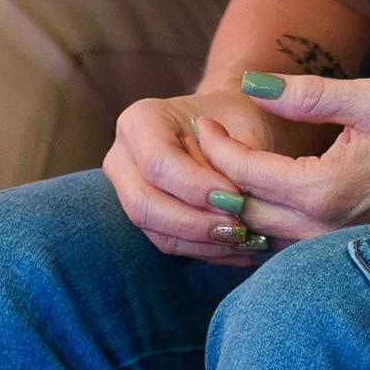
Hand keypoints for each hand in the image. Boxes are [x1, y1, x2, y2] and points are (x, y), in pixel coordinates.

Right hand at [105, 86, 298, 264]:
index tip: (237, 199)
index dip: (196, 187)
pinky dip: (206, 250)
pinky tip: (239, 249)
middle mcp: (123, 156)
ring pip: (155, 231)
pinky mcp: (146, 218)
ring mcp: (128, 191)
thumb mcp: (244, 122)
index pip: (158, 162)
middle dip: (195, 223)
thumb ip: (239, 157)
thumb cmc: (235, 118)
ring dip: (203, 243)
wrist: (227, 126)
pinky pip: (169, 243)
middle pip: (144, 204)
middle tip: (240, 229)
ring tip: (246, 242)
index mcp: (140, 121)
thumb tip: (235, 198)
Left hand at [190, 75, 369, 245]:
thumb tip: (252, 84)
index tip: (206, 121)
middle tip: (202, 146)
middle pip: (240, 212)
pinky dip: (258, 225)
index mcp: (323, 190)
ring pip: (256, 236)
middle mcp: (320, 230)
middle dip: (213, 179)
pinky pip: (280, 248)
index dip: (217, 145)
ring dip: (233, 208)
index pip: (244, 173)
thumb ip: (307, 93)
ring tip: (217, 171)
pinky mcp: (338, 256)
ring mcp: (329, 251)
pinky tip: (253, 200)